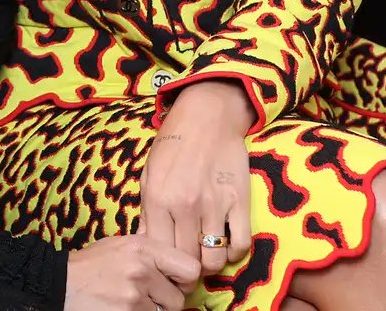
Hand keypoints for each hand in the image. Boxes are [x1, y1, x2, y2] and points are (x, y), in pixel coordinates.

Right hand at [64, 235, 198, 310]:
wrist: (61, 283)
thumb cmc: (92, 265)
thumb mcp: (121, 245)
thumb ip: (151, 253)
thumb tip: (181, 266)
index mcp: (143, 247)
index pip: (190, 268)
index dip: (185, 279)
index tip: (175, 283)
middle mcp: (142, 270)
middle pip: (178, 298)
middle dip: (166, 301)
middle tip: (148, 296)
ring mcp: (133, 296)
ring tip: (130, 301)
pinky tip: (122, 308)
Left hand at [140, 81, 254, 278]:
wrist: (207, 116)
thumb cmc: (172, 145)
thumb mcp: (149, 174)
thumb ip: (146, 211)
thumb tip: (144, 243)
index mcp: (157, 199)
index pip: (159, 251)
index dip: (163, 266)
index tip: (168, 268)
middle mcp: (184, 205)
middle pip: (187, 260)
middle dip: (187, 270)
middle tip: (189, 268)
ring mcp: (214, 205)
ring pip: (214, 259)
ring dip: (211, 263)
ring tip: (207, 256)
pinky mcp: (240, 201)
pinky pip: (241, 244)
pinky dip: (234, 252)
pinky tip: (227, 244)